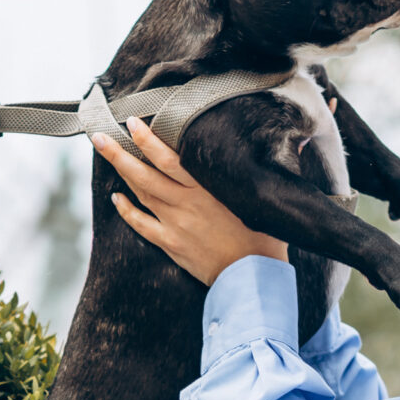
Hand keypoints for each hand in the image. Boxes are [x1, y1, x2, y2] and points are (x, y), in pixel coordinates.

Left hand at [92, 118, 287, 284]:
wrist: (254, 277)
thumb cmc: (266, 237)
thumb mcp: (267, 197)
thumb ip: (272, 168)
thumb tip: (301, 142)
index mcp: (208, 187)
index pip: (170, 157)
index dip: (148, 138)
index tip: (132, 121)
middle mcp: (187, 202)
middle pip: (145, 172)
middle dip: (119, 151)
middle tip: (98, 134)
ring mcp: (175, 224)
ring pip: (140, 193)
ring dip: (119, 172)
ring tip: (103, 152)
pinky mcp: (171, 244)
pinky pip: (142, 225)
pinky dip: (127, 210)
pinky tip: (117, 198)